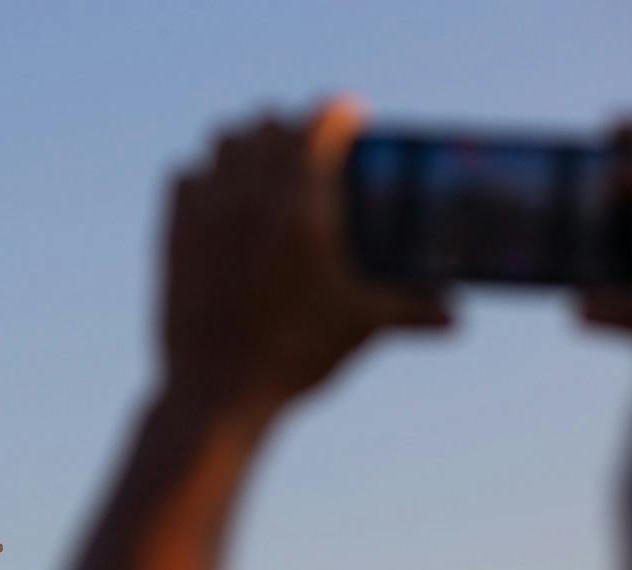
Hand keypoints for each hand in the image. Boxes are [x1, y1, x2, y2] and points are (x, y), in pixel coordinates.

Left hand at [160, 97, 449, 420]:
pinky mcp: (173, 233)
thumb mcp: (361, 326)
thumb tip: (457, 314)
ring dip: (248, 144)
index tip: (354, 120)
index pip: (322, 121)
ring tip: (266, 167)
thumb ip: (413, 310)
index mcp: (303, 207)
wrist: (216, 393)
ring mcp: (207, 212)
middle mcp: (251, 198)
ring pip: (224, 140)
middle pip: (271, 123)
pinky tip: (220, 196)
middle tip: (312, 151)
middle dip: (295, 129)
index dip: (342, 113)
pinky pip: (184, 174)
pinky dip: (205, 175)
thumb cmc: (294, 358)